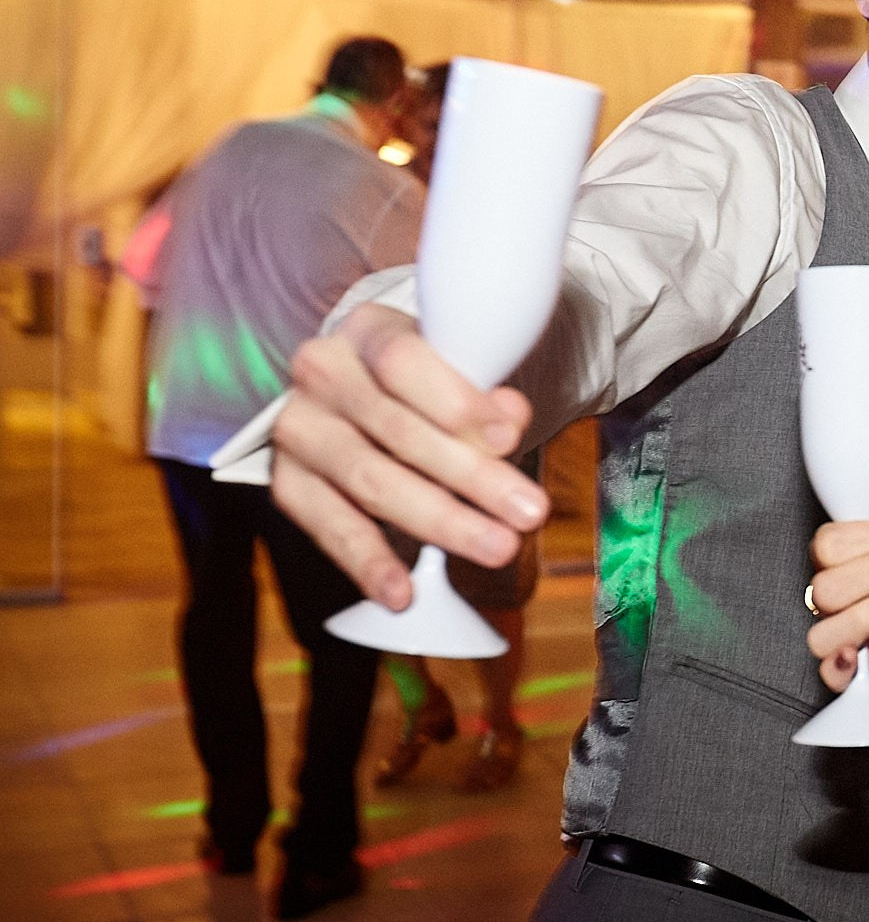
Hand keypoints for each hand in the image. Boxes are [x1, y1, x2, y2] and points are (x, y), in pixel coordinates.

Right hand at [270, 303, 549, 609]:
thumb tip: (509, 415)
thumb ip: (485, 391)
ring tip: (495, 548)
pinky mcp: (287, 480)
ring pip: (370, 480)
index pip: (407, 362)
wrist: (363, 391)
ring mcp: (298, 428)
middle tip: (528, 513)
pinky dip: (368, 562)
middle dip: (472, 477)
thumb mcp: (459, 369)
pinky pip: (328, 526)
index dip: (458, 402)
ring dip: (439, 521)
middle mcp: (322, 373)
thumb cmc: (426, 380)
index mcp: (369, 330)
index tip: (510, 438)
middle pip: (398, 430)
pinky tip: (401, 591)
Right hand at [806, 505, 868, 690]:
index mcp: (844, 548)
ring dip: (864, 620)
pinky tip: (856, 656)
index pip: (825, 547)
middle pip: (823, 593)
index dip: (865, 543)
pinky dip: (838, 669)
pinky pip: (833, 675)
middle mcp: (840, 587)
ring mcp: (850, 623)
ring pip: (823, 636)